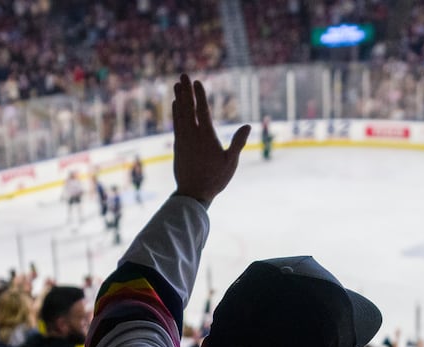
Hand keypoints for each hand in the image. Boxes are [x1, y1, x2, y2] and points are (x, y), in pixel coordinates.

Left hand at [172, 74, 249, 205]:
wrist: (193, 194)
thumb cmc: (215, 179)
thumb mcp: (231, 162)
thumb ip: (238, 143)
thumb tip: (248, 126)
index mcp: (206, 137)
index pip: (202, 110)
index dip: (200, 95)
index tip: (197, 81)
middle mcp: (192, 135)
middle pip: (188, 108)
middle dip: (186, 90)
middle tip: (183, 75)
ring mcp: (183, 140)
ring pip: (179, 114)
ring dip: (178, 98)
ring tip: (176, 84)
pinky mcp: (178, 146)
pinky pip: (176, 124)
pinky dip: (175, 113)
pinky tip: (175, 105)